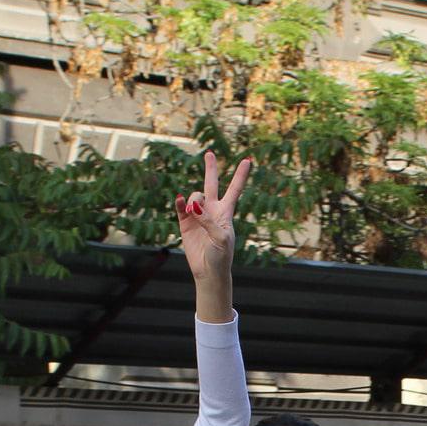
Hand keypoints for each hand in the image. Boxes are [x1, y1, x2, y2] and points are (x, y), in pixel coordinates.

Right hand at [176, 151, 251, 281]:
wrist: (208, 272)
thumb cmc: (221, 256)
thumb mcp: (220, 238)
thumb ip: (208, 220)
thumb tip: (193, 204)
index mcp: (226, 212)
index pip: (235, 189)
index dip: (240, 175)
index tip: (248, 160)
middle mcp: (212, 210)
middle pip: (212, 184)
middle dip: (211, 169)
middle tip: (210, 153)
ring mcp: (198, 216)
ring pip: (194, 197)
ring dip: (193, 201)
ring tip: (193, 213)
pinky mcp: (185, 223)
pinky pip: (180, 207)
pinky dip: (179, 202)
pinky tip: (179, 201)